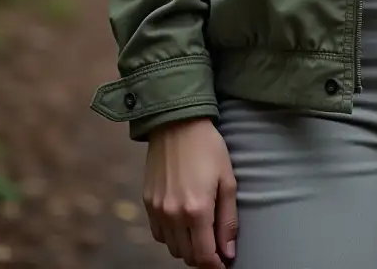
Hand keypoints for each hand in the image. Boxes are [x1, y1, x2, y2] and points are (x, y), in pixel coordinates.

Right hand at [143, 117, 238, 268]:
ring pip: (171, 248)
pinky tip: (182, 222)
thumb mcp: (228, 180)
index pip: (205, 255)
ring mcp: (157, 210)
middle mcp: (173, 215)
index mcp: (197, 210)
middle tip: (215, 245)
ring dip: (187, 247)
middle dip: (203, 256)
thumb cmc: (208, 148)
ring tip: (200, 233)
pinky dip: (171, 236)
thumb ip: (228, 219)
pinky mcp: (147, 202)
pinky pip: (158, 234)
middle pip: (187, 256)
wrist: (177, 122)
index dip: (216, 264)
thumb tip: (229, 252)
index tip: (224, 262)